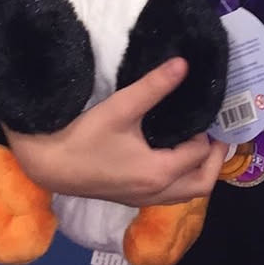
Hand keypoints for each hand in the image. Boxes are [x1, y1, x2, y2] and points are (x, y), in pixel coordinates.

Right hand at [4, 58, 229, 207]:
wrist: (47, 166)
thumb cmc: (83, 137)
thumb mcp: (121, 108)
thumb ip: (154, 86)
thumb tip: (184, 64)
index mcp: (159, 172)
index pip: (198, 154)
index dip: (207, 133)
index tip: (209, 111)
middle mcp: (156, 192)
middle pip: (202, 185)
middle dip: (214, 161)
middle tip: (215, 133)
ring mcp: (142, 199)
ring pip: (186, 194)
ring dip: (199, 173)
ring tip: (198, 143)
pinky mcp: (130, 199)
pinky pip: (170, 195)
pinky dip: (182, 180)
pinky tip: (172, 156)